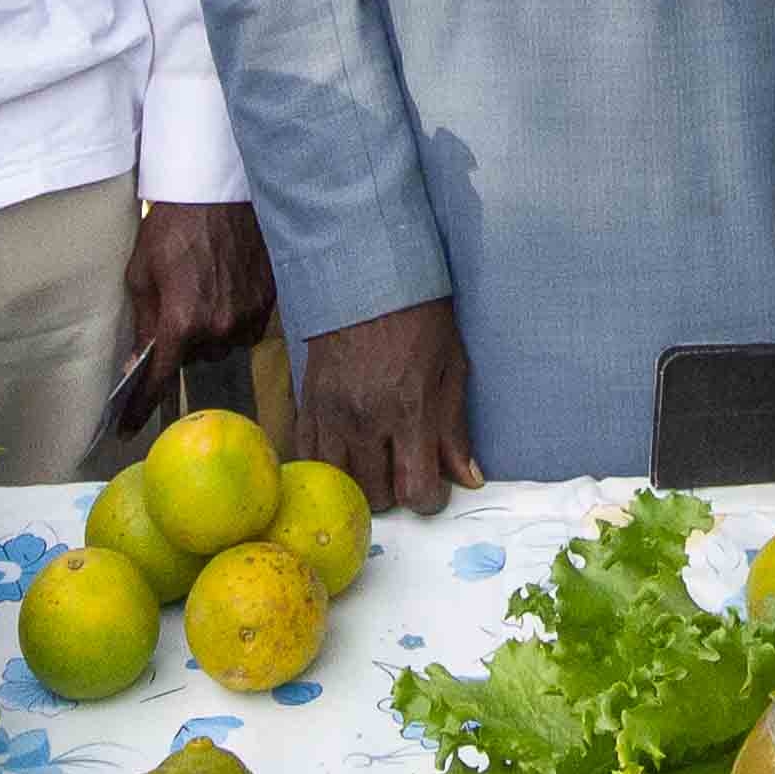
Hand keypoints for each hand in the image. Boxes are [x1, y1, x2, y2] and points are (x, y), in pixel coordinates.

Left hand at [121, 200, 275, 391]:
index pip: (159, 380)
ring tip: (203, 290)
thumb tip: (140, 359)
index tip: (126, 430)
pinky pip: (247, 327)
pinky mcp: (268, 301)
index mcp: (181, 322)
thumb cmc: (172, 226)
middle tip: (176, 306)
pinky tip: (225, 287)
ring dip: (210, 330)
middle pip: (195, 358)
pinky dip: (234, 316)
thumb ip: (143, 322)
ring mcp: (248, 316)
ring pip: (223, 345)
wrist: (218, 190)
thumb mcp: (141, 273)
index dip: (139, 408)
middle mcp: (218, 327)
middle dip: (182, 341)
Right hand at [292, 299, 482, 512]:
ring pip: (339, 481)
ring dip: (360, 480)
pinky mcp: (307, 403)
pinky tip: (346, 452)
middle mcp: (366, 418)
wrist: (365, 275)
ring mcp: (330, 413)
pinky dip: (328, 464)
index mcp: (409, 410)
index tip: (432, 485)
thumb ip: (454, 428)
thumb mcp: (452, 368)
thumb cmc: (418, 317)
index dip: (429, 498)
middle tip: (404, 466)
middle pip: (376, 495)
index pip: (416, 490)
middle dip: (395, 490)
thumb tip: (467, 477)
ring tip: (375, 461)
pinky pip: (309, 456)